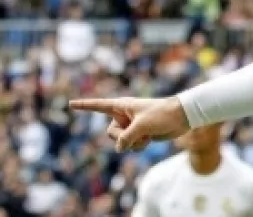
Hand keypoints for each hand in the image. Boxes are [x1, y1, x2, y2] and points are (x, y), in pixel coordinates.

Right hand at [69, 96, 191, 152]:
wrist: (182, 117)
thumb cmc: (163, 114)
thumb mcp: (142, 126)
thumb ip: (127, 138)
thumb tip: (119, 148)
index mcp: (122, 105)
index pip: (98, 106)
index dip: (84, 106)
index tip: (70, 104)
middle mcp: (124, 115)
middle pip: (111, 133)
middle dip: (123, 137)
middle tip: (138, 132)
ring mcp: (131, 125)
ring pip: (120, 142)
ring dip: (133, 143)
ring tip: (147, 135)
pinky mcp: (139, 134)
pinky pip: (130, 146)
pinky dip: (139, 146)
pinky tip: (150, 140)